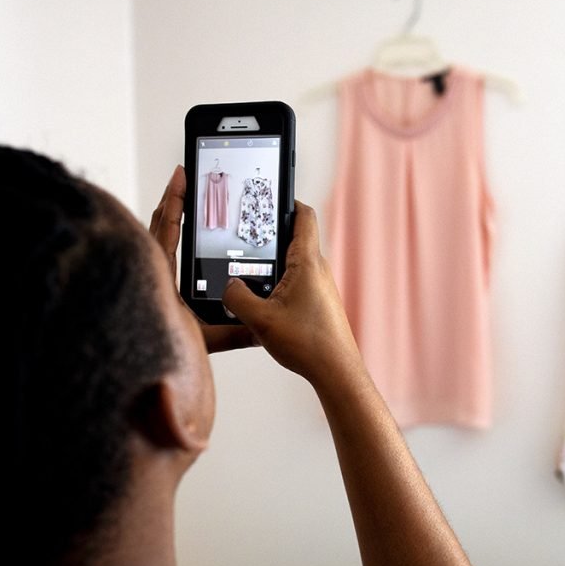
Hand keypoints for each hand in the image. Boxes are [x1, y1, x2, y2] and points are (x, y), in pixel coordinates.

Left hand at [149, 165, 256, 352]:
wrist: (139, 379)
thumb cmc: (165, 358)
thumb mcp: (205, 343)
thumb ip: (235, 334)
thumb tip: (264, 326)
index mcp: (158, 279)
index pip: (165, 230)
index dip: (174, 201)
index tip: (181, 176)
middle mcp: (149, 275)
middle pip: (158, 227)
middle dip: (172, 201)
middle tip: (185, 177)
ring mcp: (146, 280)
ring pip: (155, 239)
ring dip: (169, 218)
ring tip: (184, 198)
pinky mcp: (148, 289)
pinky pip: (158, 254)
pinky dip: (167, 237)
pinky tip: (180, 236)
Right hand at [221, 201, 365, 386]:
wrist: (336, 371)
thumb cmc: (308, 344)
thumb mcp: (259, 319)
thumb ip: (236, 297)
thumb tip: (228, 286)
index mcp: (307, 262)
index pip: (302, 215)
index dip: (286, 200)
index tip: (268, 195)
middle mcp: (318, 270)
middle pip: (294, 239)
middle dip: (269, 236)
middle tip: (244, 236)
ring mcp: (320, 287)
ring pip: (293, 264)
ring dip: (272, 266)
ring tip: (247, 274)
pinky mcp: (319, 303)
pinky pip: (296, 284)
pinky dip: (278, 286)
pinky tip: (261, 303)